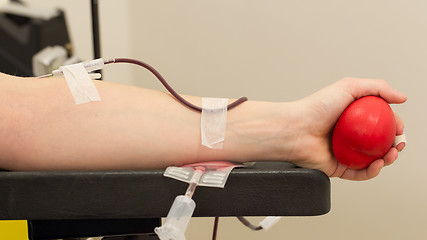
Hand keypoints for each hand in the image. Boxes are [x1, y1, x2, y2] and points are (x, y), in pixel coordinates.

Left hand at [291, 78, 406, 180]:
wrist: (294, 129)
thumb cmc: (316, 107)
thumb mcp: (349, 87)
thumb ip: (377, 88)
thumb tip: (401, 98)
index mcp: (353, 118)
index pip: (381, 123)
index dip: (394, 126)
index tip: (399, 127)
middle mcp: (350, 136)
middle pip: (379, 143)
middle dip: (395, 145)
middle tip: (398, 143)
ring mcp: (344, 152)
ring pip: (373, 160)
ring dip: (388, 159)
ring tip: (391, 154)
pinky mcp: (338, 168)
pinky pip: (359, 173)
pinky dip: (372, 171)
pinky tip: (377, 164)